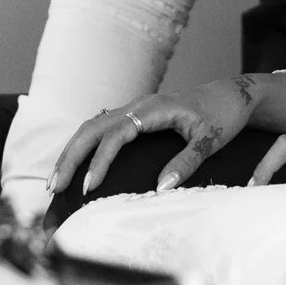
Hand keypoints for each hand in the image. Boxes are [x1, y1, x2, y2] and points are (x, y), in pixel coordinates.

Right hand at [52, 76, 257, 197]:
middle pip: (91, 128)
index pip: (116, 135)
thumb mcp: (210, 141)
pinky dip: (83, 148)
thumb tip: (160, 188)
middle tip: (54, 188)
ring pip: (91, 127)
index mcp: (154, 108)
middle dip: (70, 157)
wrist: (231, 96)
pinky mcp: (134, 116)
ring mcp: (133, 109)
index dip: (100, 161)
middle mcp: (137, 105)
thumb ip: (186, 162)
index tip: (89, 188)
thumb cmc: (223, 117)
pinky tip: (74, 167)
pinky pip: (100, 129)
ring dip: (71, 152)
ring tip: (55, 182)